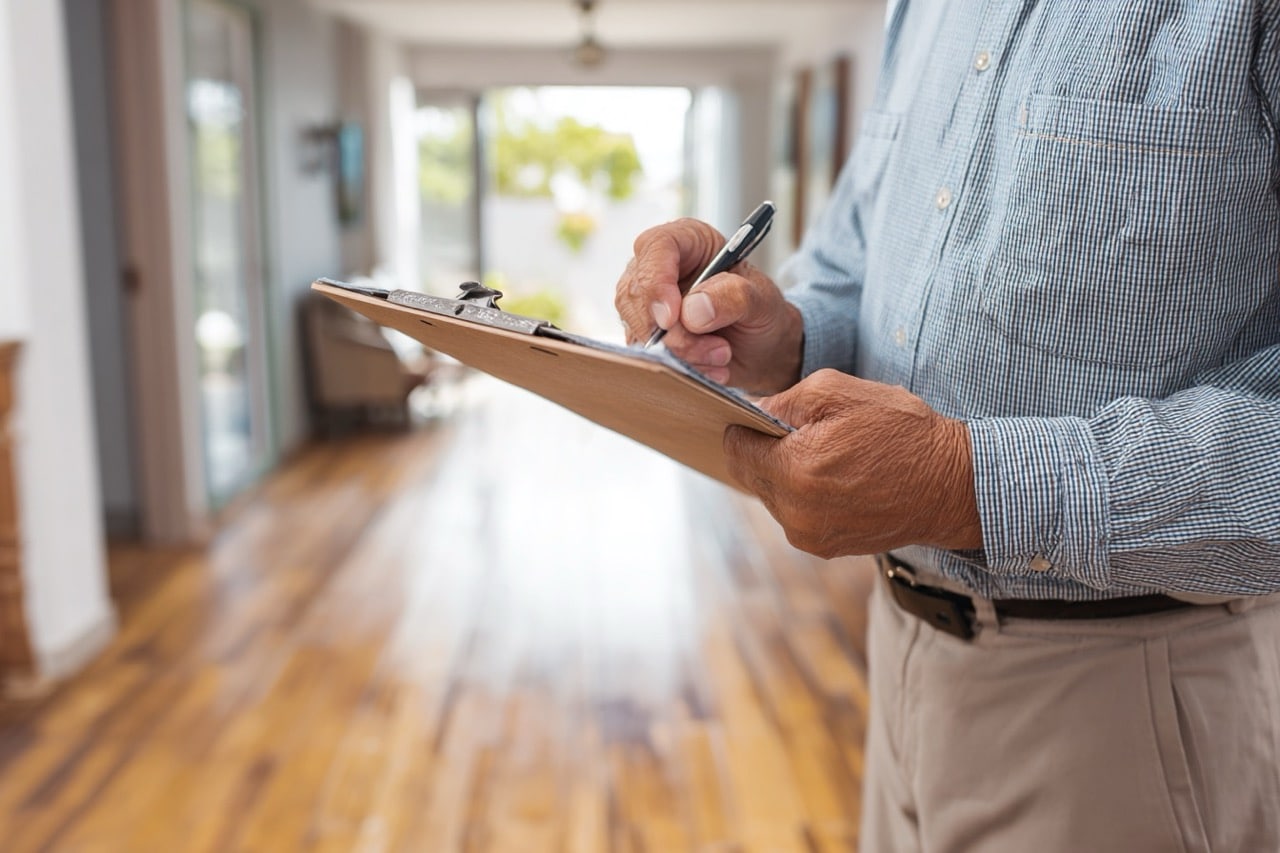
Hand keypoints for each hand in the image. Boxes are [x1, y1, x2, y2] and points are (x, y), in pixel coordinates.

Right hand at [614, 218, 803, 393]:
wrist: (760, 350)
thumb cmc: (761, 313)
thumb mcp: (762, 300)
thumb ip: (733, 297)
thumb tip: (689, 312)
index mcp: (687, 240)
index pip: (656, 246)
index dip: (657, 282)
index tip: (671, 319)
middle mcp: (659, 267)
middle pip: (637, 292)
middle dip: (673, 332)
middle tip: (719, 349)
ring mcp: (646, 302)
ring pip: (637, 327)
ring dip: (681, 352)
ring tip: (722, 356)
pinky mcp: (644, 333)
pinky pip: (644, 353)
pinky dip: (677, 366)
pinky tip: (709, 368)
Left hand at [724, 370, 983, 556]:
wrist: (953, 484)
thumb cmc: (901, 431)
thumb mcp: (838, 391)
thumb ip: (783, 401)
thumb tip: (753, 412)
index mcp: (792, 470)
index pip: (735, 449)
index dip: (743, 427)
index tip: (759, 417)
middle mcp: (794, 512)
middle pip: (751, 475)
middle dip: (765, 451)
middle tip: (799, 432)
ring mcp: (810, 535)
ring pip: (773, 498)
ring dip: (786, 475)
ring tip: (826, 456)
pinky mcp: (827, 548)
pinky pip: (797, 516)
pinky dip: (806, 496)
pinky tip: (837, 478)